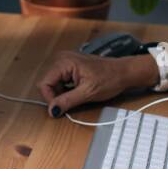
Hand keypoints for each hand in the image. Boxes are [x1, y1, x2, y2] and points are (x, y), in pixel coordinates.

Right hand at [37, 51, 152, 115]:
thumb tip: (52, 110)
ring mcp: (66, 61)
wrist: (124, 72)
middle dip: (57, 95)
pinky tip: (78, 90)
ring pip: (53, 83)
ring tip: (78, 94)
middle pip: (48, 83)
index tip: (61, 108)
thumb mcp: (88, 93)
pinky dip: (66, 88)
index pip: (44, 83)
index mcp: (64, 62)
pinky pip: (60, 80)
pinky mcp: (70, 65)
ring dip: (62, 92)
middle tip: (72, 101)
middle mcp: (62, 58)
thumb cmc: (110, 79)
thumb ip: (67, 101)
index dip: (50, 98)